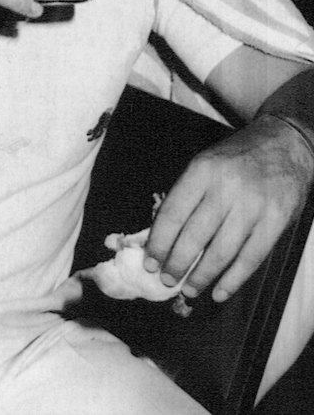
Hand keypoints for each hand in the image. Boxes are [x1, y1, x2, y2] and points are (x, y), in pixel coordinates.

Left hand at [144, 116, 313, 301]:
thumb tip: (162, 237)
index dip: (159, 243)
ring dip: (202, 276)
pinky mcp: (276, 221)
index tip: (150, 262)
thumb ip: (186, 195)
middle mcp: (226, 187)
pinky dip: (233, 280)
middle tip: (167, 280)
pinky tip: (219, 291)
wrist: (285, 144)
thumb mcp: (205, 163)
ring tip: (189, 289)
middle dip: (177, 264)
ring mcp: (253, 206)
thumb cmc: (237, 158)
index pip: (173, 213)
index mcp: (202, 170)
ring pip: (221, 252)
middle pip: (194, 236)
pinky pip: (250, 259)